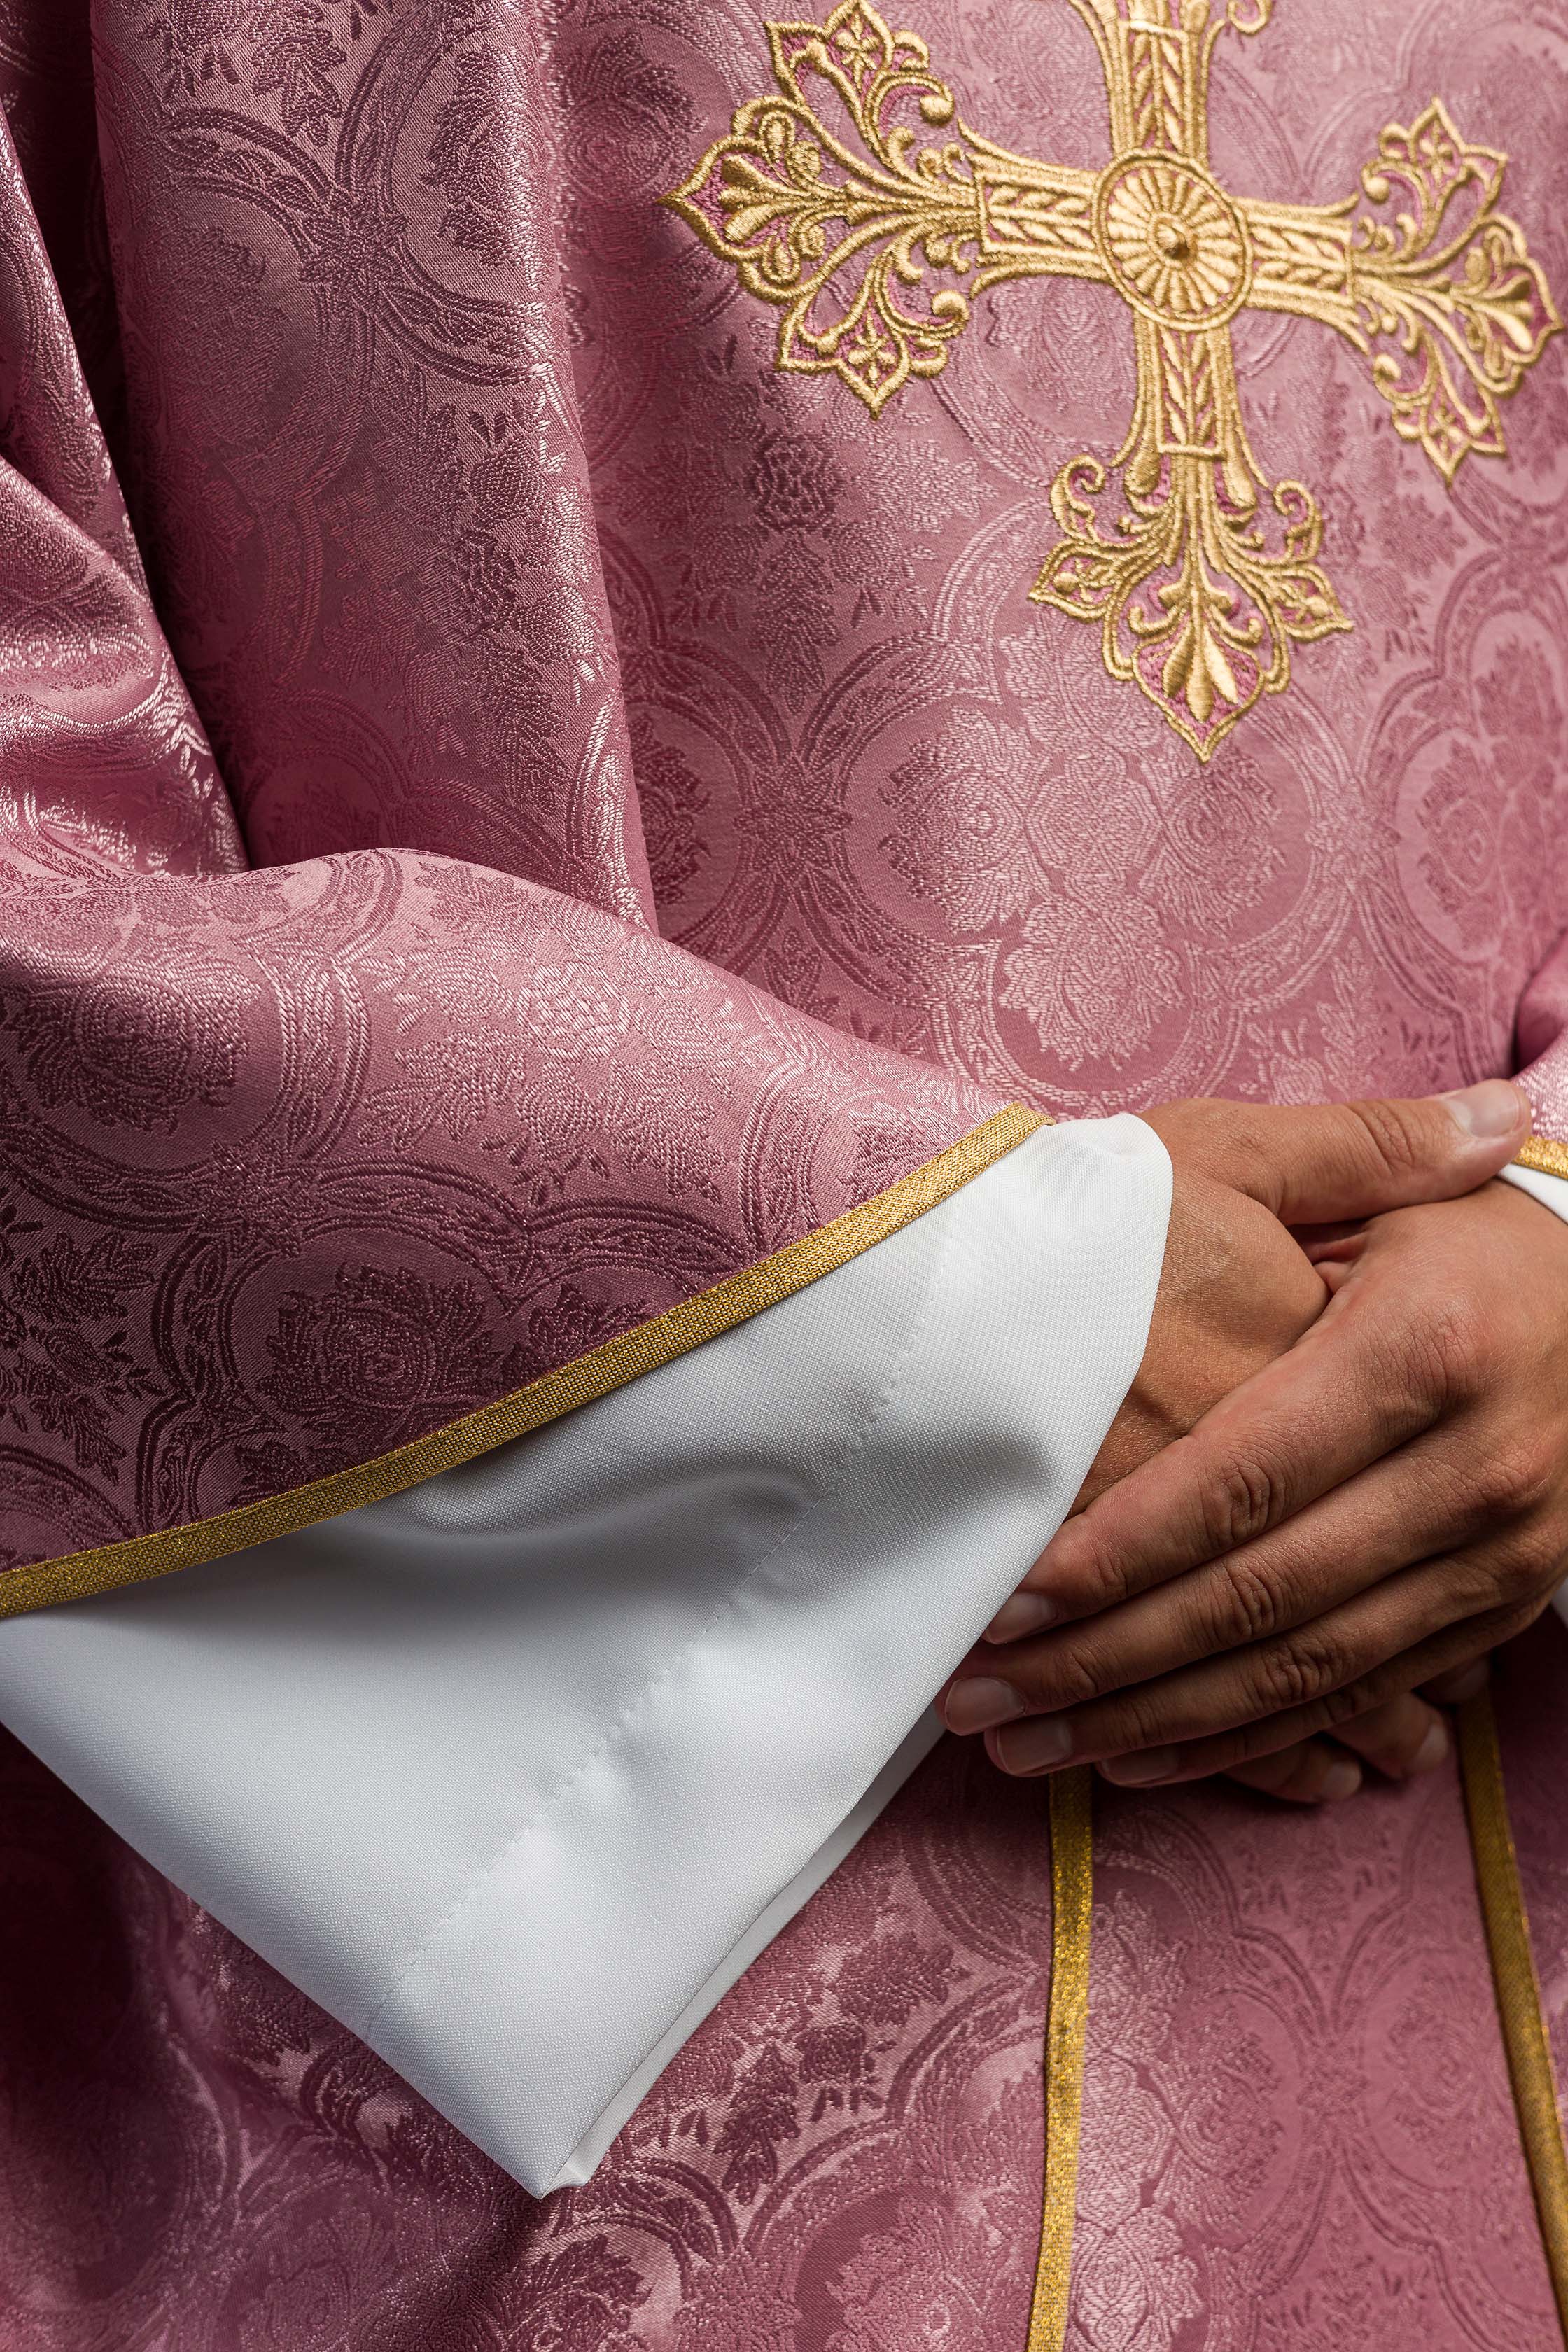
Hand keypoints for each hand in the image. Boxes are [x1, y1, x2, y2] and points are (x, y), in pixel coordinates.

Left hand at [947, 1111, 1564, 1791]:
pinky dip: (1244, 1741)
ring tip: (1027, 1745)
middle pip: (1260, 1597)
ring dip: (1153, 1722)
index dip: (1121, 1550)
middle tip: (977, 1695)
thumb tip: (1305, 1127)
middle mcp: (1470, 1474)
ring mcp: (1494, 1561)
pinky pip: (1355, 1699)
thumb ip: (1349, 1150)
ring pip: (1300, 1674)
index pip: (1244, 1478)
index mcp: (1425, 1353)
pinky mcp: (1491, 1616)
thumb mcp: (1405, 1185)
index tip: (1011, 1596)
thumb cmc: (1480, 1240)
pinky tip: (1139, 1755)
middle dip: (1106, 1660)